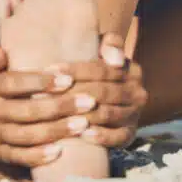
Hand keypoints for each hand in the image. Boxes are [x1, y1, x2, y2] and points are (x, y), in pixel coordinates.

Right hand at [0, 48, 97, 167]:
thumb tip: (2, 51)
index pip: (15, 84)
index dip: (40, 82)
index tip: (67, 79)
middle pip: (27, 112)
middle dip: (60, 108)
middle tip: (88, 102)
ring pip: (28, 136)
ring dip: (57, 131)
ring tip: (83, 124)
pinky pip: (19, 157)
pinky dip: (38, 156)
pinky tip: (60, 151)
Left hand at [53, 33, 147, 148]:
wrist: (107, 103)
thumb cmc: (95, 73)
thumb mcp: (102, 53)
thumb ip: (109, 44)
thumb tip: (116, 60)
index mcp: (132, 70)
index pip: (102, 69)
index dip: (75, 69)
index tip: (49, 71)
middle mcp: (137, 92)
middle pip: (102, 92)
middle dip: (71, 93)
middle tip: (44, 95)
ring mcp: (134, 115)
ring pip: (106, 114)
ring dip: (80, 114)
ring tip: (55, 114)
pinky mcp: (130, 135)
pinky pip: (116, 137)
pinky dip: (100, 136)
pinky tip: (82, 134)